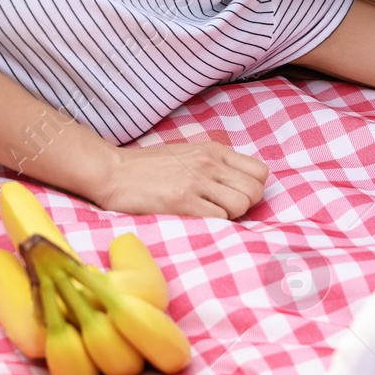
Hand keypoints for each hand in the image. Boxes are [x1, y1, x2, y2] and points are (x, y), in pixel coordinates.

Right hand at [94, 141, 269, 218]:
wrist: (113, 172)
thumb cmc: (149, 168)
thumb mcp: (189, 154)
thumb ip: (216, 165)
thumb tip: (241, 184)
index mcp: (214, 150)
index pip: (260, 172)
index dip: (253, 188)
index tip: (236, 196)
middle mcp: (209, 163)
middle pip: (255, 191)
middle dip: (244, 206)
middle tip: (222, 210)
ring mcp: (196, 181)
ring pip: (240, 206)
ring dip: (229, 216)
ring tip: (207, 214)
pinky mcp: (182, 201)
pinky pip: (218, 218)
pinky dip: (211, 224)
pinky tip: (194, 219)